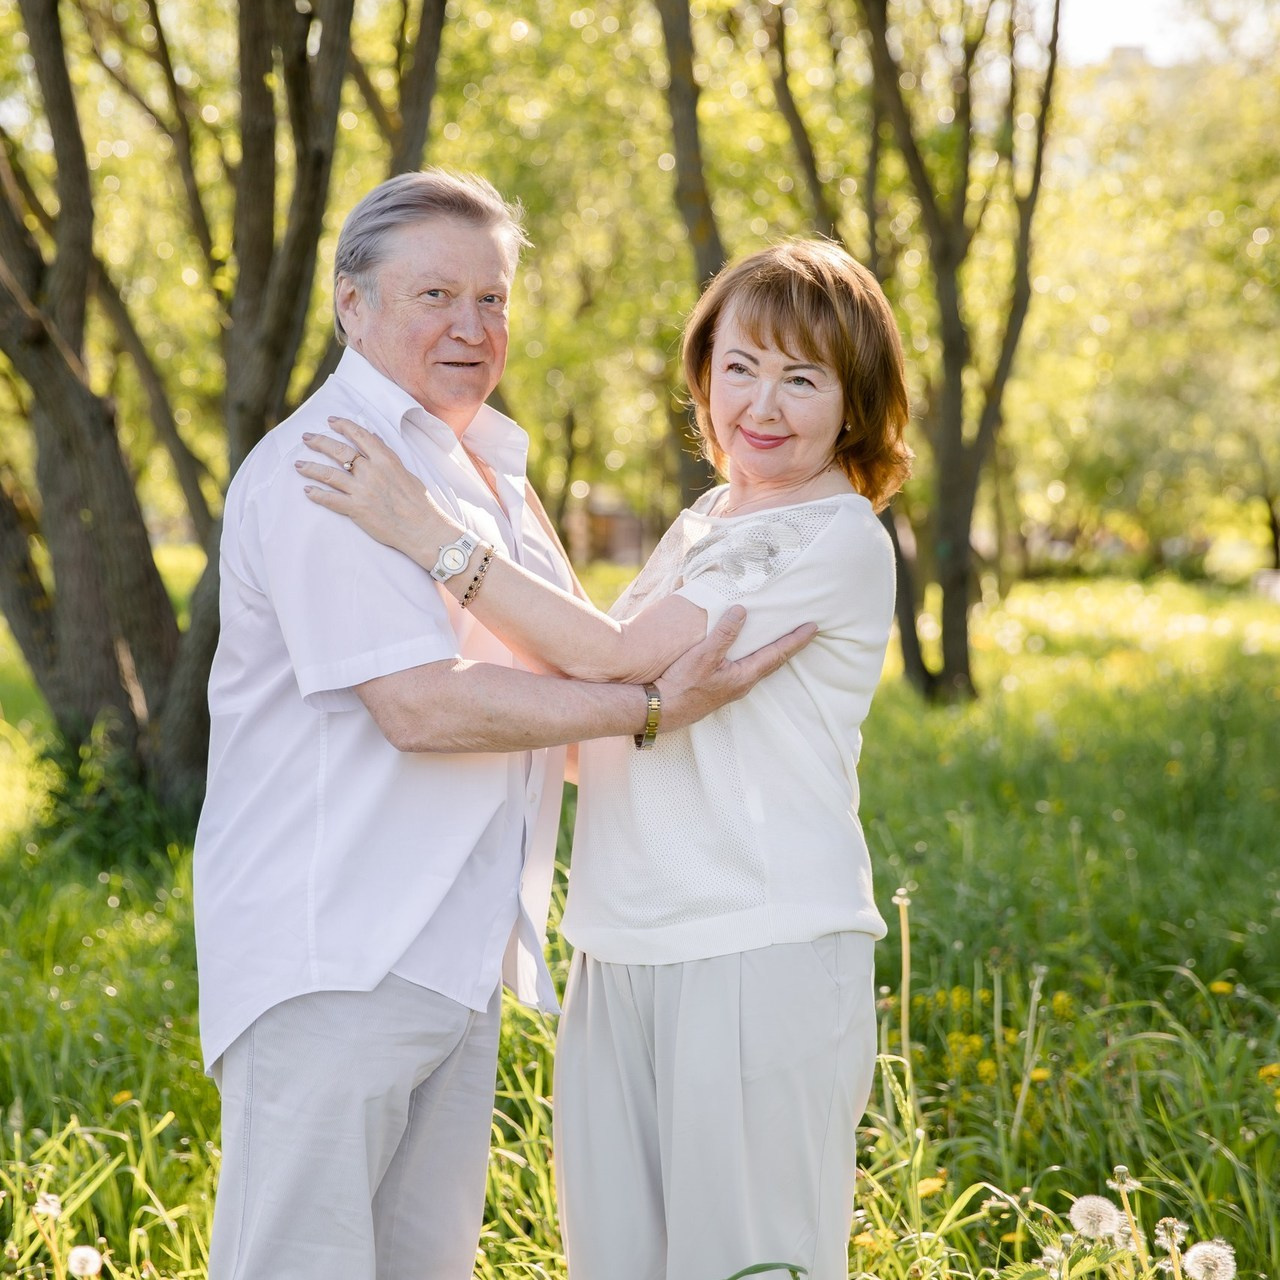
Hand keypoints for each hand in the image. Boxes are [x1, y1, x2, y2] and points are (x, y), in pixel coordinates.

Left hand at [295, 417, 457, 556]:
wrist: (423, 529)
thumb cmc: (419, 502)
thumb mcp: (406, 472)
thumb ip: (387, 457)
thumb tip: (375, 439)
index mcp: (385, 460)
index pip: (360, 435)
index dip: (343, 425)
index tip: (331, 421)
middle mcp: (371, 472)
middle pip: (339, 450)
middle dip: (319, 442)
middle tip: (306, 437)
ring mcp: (362, 491)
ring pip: (329, 474)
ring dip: (310, 468)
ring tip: (299, 465)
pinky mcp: (356, 510)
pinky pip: (330, 499)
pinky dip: (317, 495)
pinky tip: (307, 491)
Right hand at [653, 606, 816, 730]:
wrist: (661, 711)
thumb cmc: (681, 685)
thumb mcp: (703, 655)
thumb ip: (724, 634)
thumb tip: (742, 611)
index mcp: (744, 676)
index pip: (778, 654)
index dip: (796, 640)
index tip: (813, 627)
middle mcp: (743, 684)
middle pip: (774, 662)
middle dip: (790, 646)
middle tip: (804, 631)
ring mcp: (732, 688)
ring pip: (760, 667)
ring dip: (773, 652)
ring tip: (781, 638)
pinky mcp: (721, 688)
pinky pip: (746, 669)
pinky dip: (755, 657)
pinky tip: (748, 652)